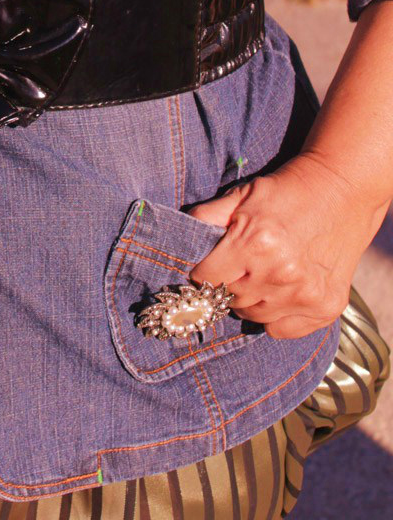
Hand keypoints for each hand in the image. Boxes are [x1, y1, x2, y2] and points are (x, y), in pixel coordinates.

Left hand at [188, 151, 387, 338]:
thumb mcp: (242, 194)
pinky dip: (276, 315)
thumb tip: (177, 236)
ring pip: (254, 315)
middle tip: (240, 265)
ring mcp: (306, 294)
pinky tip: (282, 289)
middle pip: (229, 298)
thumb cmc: (286, 191)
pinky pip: (281, 330)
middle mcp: (281, 274)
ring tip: (263, 273)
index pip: (206, 277)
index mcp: (255, 243)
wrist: (341, 189)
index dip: (204, 269)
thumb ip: (206, 216)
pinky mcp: (326, 307)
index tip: (212, 262)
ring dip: (251, 299)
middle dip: (228, 283)